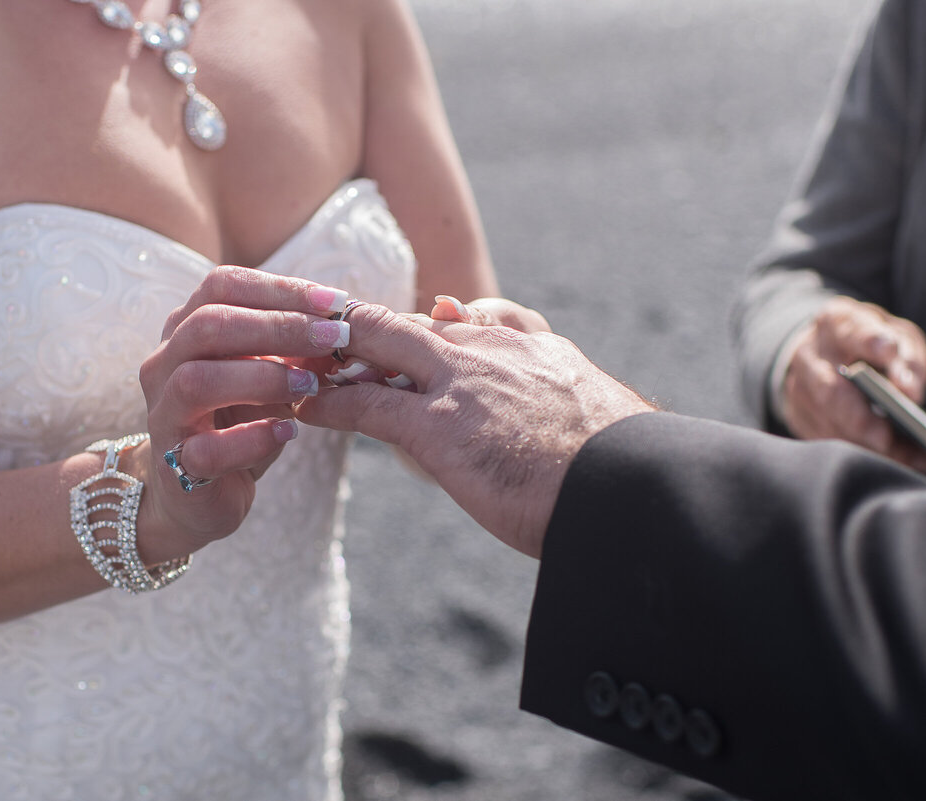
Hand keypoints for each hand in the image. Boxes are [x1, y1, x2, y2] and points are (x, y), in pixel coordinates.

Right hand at [134, 266, 352, 560]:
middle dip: (279, 327)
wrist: (193, 493)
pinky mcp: (174, 466)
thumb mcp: (266, 374)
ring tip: (310, 386)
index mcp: (185, 329)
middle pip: (209, 325)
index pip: (223, 286)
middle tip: (334, 340)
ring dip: (263, 378)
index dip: (280, 289)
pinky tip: (288, 432)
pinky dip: (252, 439)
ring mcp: (164, 415)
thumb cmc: (236, 420)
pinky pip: (207, 449)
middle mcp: (163, 364)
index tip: (335, 303)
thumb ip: (290, 348)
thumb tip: (342, 324)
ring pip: (196, 380)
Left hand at [296, 301, 653, 557]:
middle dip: (358, 326)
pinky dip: (328, 403)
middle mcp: (490, 350)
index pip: (461, 318)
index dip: (417, 326)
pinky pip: (365, 406)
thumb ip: (557, 385)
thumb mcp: (589, 408)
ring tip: (294, 360)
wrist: (631, 489)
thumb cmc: (618, 465)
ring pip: (376, 347)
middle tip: (317, 332)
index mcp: (531, 346)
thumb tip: (536, 393)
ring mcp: (460, 384)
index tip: (389, 333)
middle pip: (406, 322)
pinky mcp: (437, 427)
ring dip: (331, 354)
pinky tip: (303, 408)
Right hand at [783, 296, 925, 470]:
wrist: (825, 352)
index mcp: (836, 322)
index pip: (853, 333)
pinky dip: (859, 452)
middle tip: (887, 439)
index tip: (893, 360)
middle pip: (830, 391)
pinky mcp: (797, 415)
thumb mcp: (895, 338)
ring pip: (827, 423)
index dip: (872, 346)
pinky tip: (895, 459)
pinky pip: (825, 440)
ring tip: (908, 458)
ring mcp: (798, 388)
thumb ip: (905, 358)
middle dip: (860, 419)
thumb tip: (907, 392)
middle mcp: (810, 355)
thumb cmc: (870, 345)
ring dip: (865, 444)